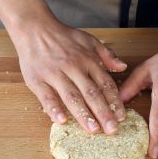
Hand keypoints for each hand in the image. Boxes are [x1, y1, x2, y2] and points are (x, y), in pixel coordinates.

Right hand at [12, 18, 127, 133]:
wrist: (34, 28)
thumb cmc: (63, 36)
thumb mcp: (89, 40)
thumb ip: (107, 54)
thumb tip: (122, 67)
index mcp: (88, 60)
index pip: (105, 84)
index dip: (114, 101)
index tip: (122, 117)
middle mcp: (73, 67)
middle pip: (91, 93)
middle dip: (103, 113)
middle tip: (112, 130)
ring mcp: (55, 74)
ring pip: (71, 97)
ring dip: (83, 115)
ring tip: (93, 130)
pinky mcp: (37, 80)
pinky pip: (46, 96)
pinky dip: (54, 108)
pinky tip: (62, 120)